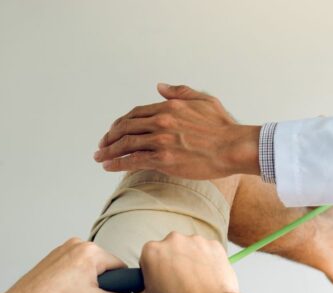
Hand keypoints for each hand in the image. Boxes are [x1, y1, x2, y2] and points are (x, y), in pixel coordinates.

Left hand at [0, 238, 129, 292]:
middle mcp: (76, 243)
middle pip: (103, 266)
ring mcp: (61, 249)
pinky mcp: (51, 258)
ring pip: (88, 268)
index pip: (120, 267)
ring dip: (87, 283)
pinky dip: (73, 281)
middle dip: (102, 284)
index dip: (121, 286)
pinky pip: (73, 268)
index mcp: (91, 250)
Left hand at [93, 83, 260, 178]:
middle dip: (109, 137)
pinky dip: (117, 163)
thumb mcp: (203, 99)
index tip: (114, 130)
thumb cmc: (223, 126)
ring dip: (108, 151)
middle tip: (101, 146)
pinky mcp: (163, 160)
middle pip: (125, 128)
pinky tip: (108, 166)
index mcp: (168, 107)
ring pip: (125, 144)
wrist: (233, 147)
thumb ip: (179, 91)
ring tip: (99, 157)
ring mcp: (160, 141)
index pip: (135, 114)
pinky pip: (133, 161)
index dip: (121, 123)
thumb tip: (159, 86)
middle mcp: (160, 122)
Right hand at [134, 232, 240, 292]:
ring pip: (189, 249)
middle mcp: (173, 239)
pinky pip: (207, 251)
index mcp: (151, 250)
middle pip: (169, 250)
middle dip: (171, 263)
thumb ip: (139, 292)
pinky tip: (207, 277)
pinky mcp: (214, 245)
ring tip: (195, 281)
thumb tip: (143, 289)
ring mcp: (195, 240)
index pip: (148, 258)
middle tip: (178, 283)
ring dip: (190, 261)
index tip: (160, 282)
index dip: (153, 272)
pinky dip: (207, 261)